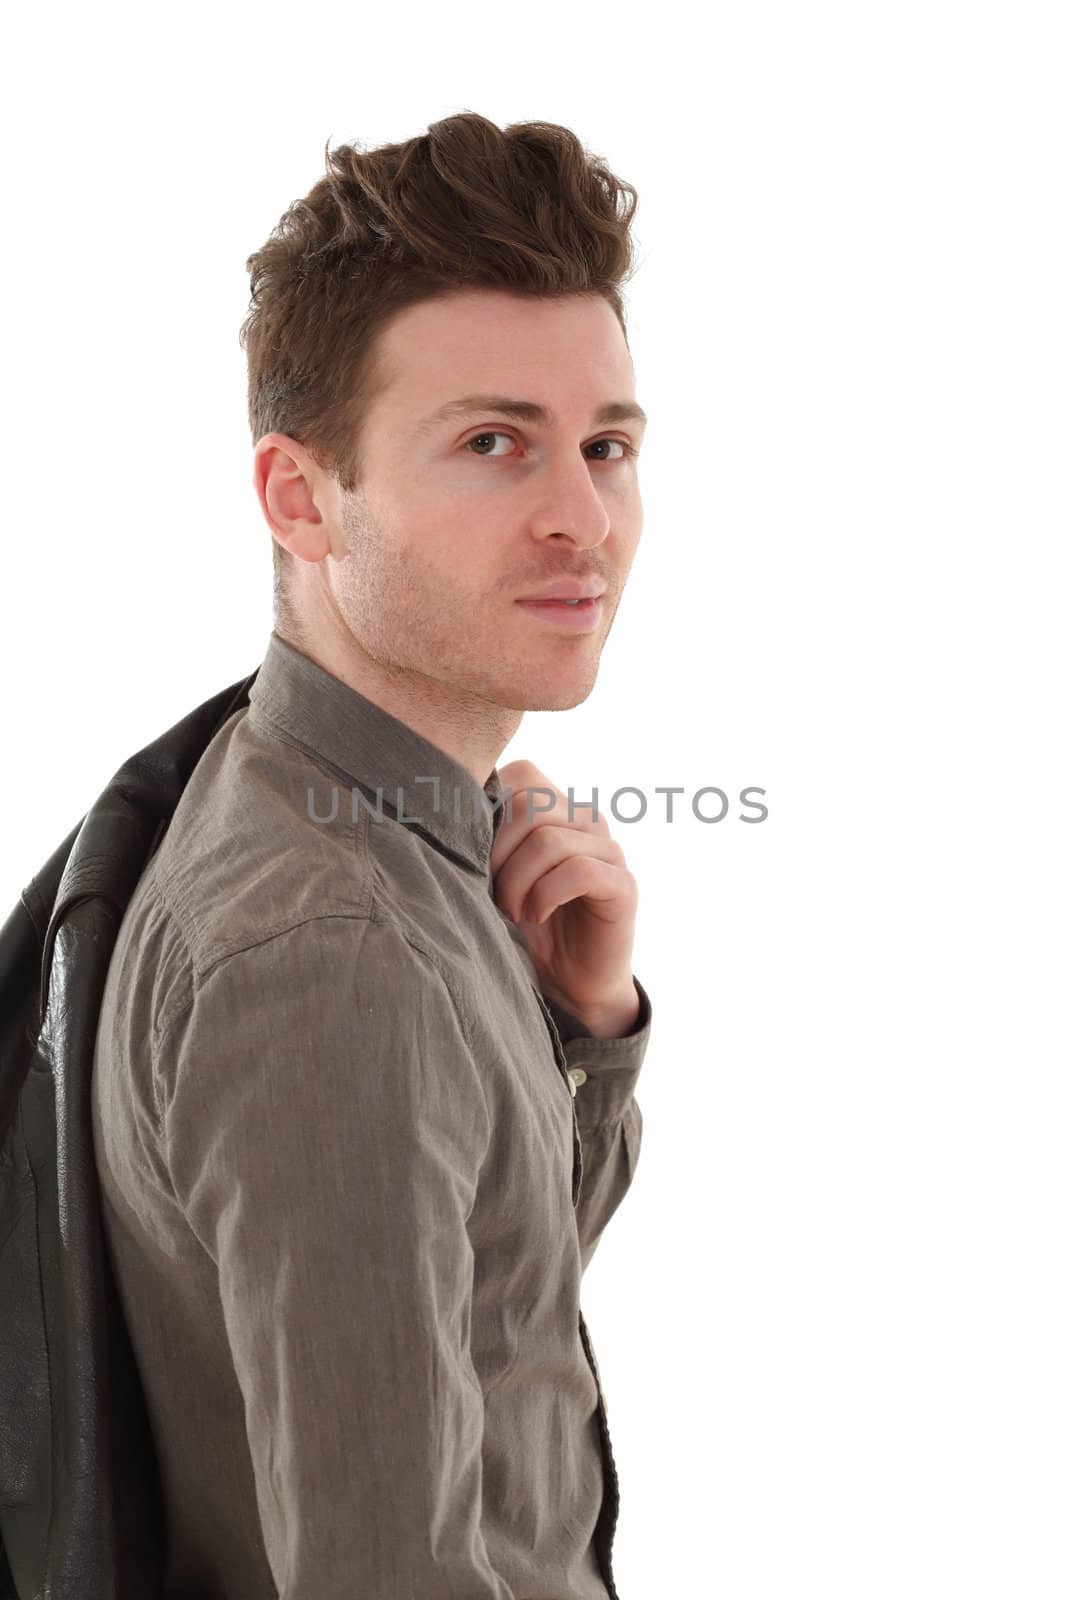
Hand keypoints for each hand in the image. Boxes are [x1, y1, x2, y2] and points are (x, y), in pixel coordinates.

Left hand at [490, 759, 639, 1037]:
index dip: (487, 813)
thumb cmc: (522, 923)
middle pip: (531, 804)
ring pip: (550, 840)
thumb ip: (481, 838)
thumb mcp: (491, 875)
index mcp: (555, 807)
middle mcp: (585, 820)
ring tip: (513, 912)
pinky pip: (579, 871)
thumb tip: (447, 813)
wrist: (566, 981)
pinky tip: (537, 916)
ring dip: (518, 882)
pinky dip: (546, 895)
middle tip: (492, 895)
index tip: (474, 860)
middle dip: (498, 855)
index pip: (521, 775)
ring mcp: (608, 849)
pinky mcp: (622, 884)